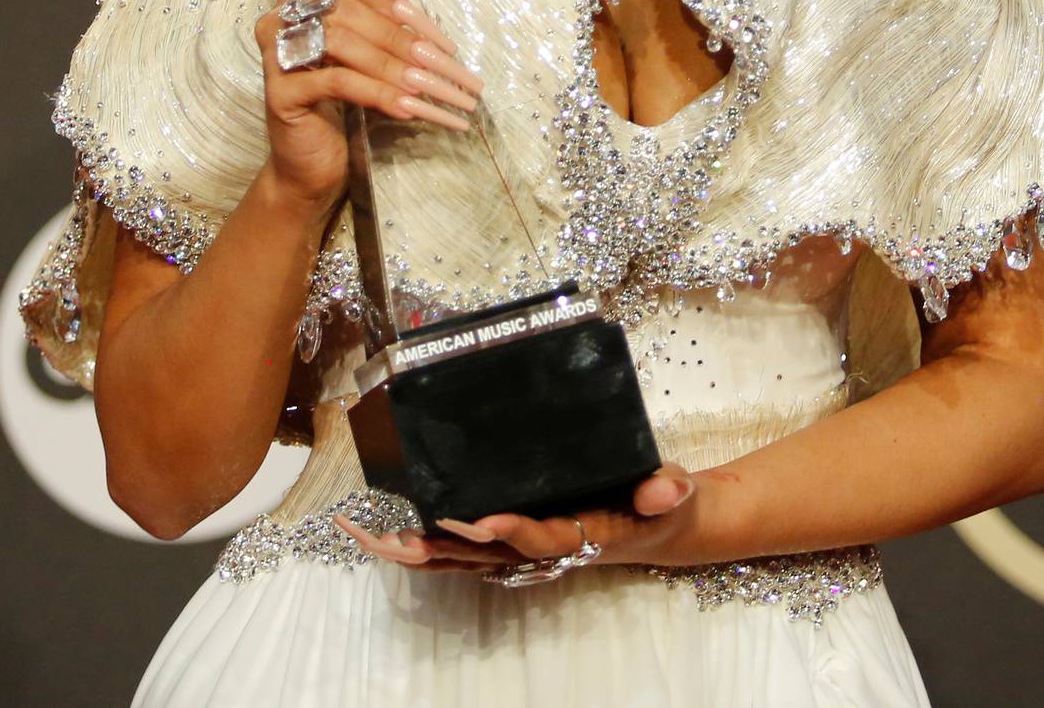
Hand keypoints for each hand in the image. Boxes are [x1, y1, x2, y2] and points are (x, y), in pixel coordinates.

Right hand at [254, 0, 484, 211]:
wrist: (313, 162)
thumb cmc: (347, 94)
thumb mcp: (370, 31)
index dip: (403, 0)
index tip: (447, 35)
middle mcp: (282, 12)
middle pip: (357, 12)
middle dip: (416, 44)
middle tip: (461, 76)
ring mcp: (274, 51)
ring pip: (348, 43)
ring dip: (405, 70)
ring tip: (444, 96)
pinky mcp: (277, 91)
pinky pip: (337, 81)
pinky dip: (382, 94)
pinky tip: (414, 111)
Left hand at [330, 461, 699, 574]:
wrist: (660, 525)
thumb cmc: (663, 505)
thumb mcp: (674, 494)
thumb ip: (667, 491)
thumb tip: (666, 487)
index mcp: (581, 535)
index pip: (540, 537)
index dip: (509, 530)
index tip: (476, 518)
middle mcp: (544, 549)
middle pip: (483, 555)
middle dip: (437, 546)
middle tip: (391, 535)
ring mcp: (525, 548)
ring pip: (464, 557)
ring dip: (417, 549)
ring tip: (369, 535)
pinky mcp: (515, 540)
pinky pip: (464, 548)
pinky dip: (426, 544)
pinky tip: (389, 533)